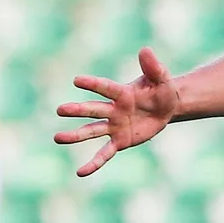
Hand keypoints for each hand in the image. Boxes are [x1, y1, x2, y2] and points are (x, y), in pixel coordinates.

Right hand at [53, 47, 180, 176]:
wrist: (166, 107)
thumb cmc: (161, 90)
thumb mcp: (162, 79)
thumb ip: (153, 67)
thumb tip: (146, 50)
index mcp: (121, 93)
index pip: (106, 88)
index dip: (93, 84)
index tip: (76, 80)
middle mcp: (113, 110)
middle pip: (93, 110)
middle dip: (78, 110)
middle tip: (59, 110)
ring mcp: (114, 126)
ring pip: (92, 131)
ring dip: (76, 135)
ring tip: (57, 138)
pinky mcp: (120, 141)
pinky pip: (105, 153)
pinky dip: (94, 163)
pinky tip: (81, 172)